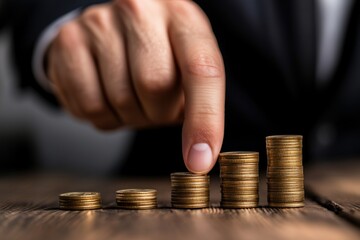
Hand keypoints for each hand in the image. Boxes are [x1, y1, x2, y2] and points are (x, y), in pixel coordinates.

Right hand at [46, 0, 224, 173]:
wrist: (113, 28)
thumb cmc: (158, 53)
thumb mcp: (187, 63)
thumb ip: (199, 99)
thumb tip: (200, 154)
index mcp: (182, 18)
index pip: (201, 69)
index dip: (204, 119)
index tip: (200, 161)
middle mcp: (141, 11)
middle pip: (154, 86)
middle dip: (158, 112)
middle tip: (156, 103)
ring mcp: (100, 23)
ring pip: (120, 100)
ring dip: (130, 116)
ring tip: (131, 96)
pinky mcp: (69, 41)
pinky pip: (89, 106)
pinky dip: (104, 117)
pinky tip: (107, 97)